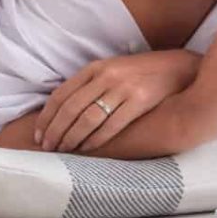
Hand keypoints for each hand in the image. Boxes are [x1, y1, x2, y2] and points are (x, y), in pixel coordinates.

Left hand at [35, 49, 198, 153]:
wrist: (177, 69)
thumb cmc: (141, 73)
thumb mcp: (112, 70)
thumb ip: (90, 85)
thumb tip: (62, 111)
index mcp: (95, 67)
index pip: (61, 94)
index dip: (47, 117)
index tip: (39, 134)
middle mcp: (106, 76)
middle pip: (70, 108)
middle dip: (55, 131)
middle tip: (47, 148)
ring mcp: (123, 88)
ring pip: (88, 118)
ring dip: (72, 138)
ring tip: (64, 150)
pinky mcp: (139, 100)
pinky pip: (111, 125)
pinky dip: (96, 140)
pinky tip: (88, 149)